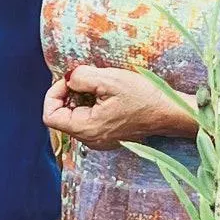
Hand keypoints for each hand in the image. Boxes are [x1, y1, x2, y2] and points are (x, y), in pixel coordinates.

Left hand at [43, 65, 192, 151]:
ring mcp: (99, 141)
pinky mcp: (108, 137)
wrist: (169, 113)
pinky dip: (92, 106)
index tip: (70, 80)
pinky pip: (89, 121)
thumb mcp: (109, 79)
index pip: (50, 115)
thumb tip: (67, 79)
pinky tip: (108, 97)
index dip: (54, 93)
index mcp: (87, 129)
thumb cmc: (143, 97)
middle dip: (70, 94)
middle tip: (88, 80)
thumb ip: (81, 78)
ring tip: (101, 88)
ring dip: (81, 99)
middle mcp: (90, 140)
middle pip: (62, 116)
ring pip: (75, 117)